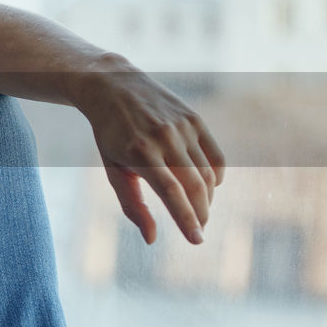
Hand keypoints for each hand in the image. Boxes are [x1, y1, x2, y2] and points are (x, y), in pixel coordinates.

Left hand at [75, 61, 225, 244]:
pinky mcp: (196, 119)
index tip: (197, 240)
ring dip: (206, 199)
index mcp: (139, 152)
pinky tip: (207, 187)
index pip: (171, 192)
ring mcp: (183, 127)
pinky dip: (216, 178)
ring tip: (197, 210)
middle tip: (197, 230)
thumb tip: (151, 239)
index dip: (186, 218)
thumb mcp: (112, 169)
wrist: (114, 86)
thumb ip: (132, 204)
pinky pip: (216, 157)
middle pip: (194, 186)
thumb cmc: (110, 135)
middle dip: (200, 214)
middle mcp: (164, 137)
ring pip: (208, 175)